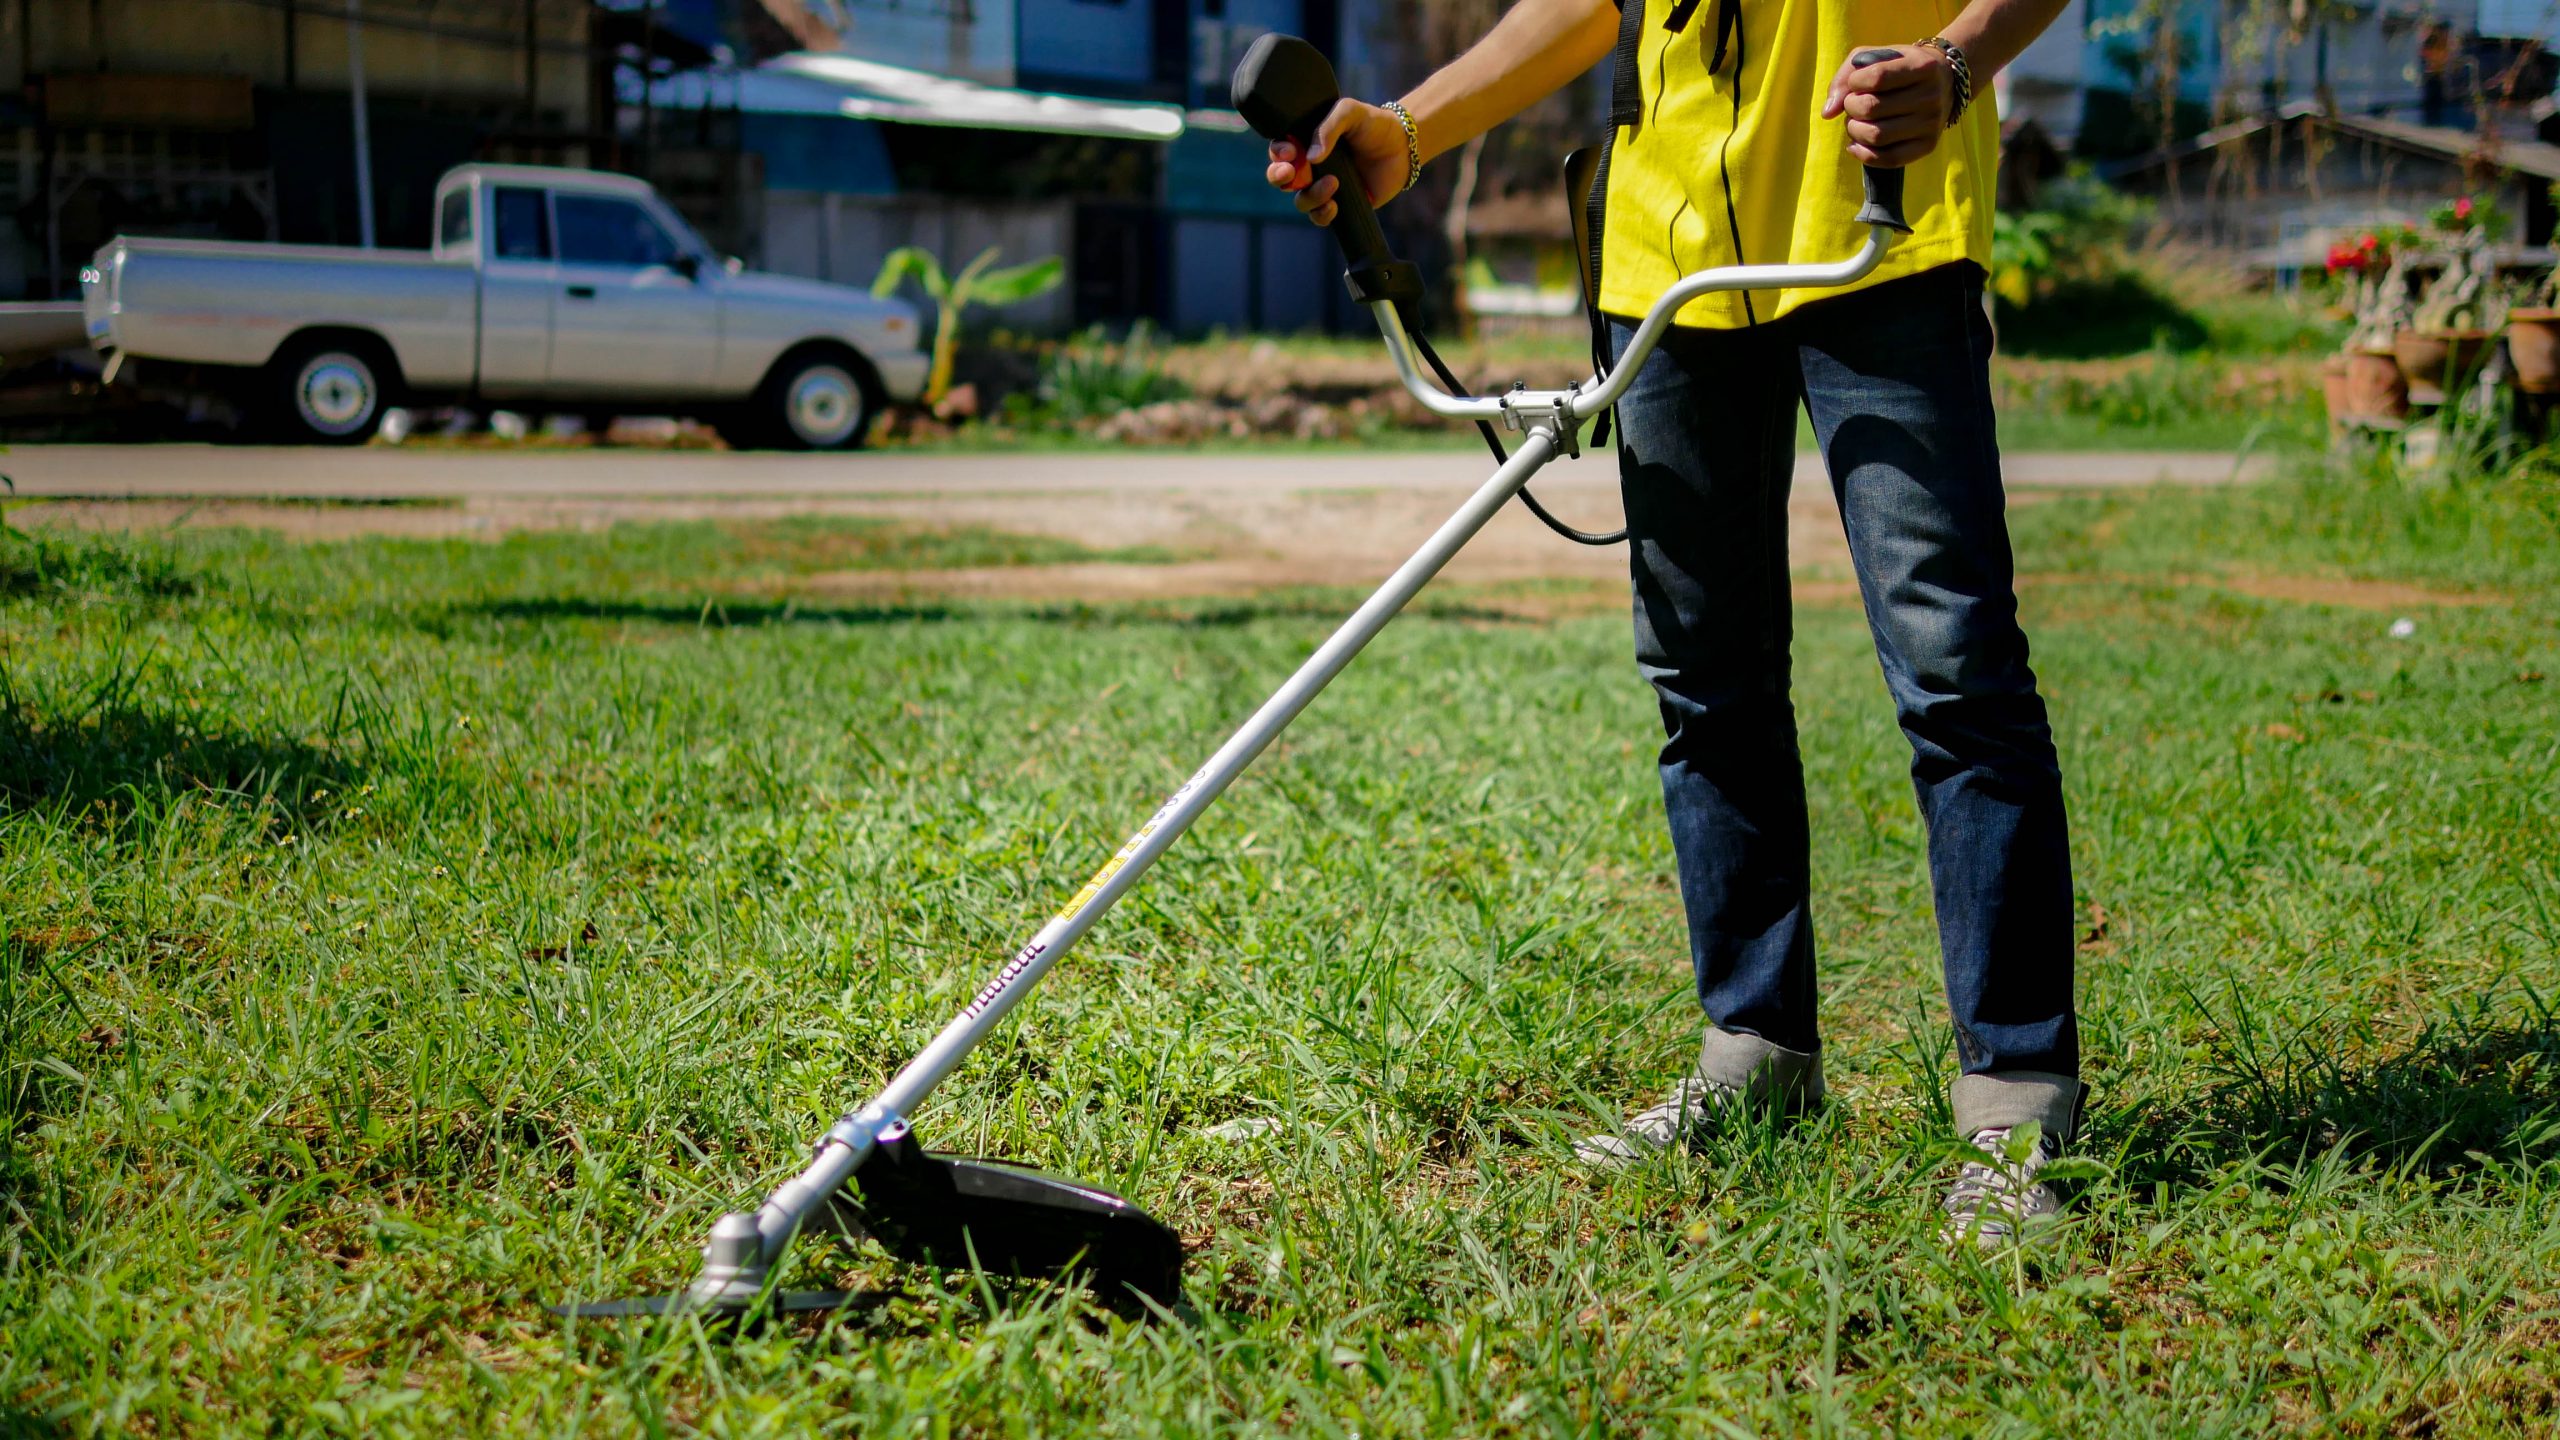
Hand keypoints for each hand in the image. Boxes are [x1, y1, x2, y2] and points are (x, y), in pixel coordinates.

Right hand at [1264, 98, 1411, 226]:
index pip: (1280, 149)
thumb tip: (1311, 157)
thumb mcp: (1349, 112)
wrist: (1403, 146)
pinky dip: (1322, 214)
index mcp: (1306, 141)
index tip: (1290, 152)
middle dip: (1278, 176)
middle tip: (1290, 172)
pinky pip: (1319, 217)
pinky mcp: (1339, 205)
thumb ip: (1329, 127)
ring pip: (1301, 200)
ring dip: (1311, 195)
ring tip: (1334, 182)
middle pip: (1280, 178)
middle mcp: (1310, 166)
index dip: (1278, 153)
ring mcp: (1323, 186)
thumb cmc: (1373, 124)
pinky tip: (1334, 206)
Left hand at [1821, 46, 1954, 167]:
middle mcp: (1931, 96)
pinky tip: (1855, 144)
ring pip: (1876, 136)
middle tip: (1853, 104)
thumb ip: (1846, 77)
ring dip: (1854, 130)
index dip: (1855, 82)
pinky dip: (1864, 154)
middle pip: (1872, 108)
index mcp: (1923, 66)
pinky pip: (1889, 159)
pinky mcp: (1928, 145)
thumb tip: (1827, 113)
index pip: (1876, 77)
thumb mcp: (1876, 57)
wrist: (1943, 81)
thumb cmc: (1899, 66)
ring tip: (1856, 122)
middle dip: (1851, 107)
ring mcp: (1932, 123)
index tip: (1856, 82)